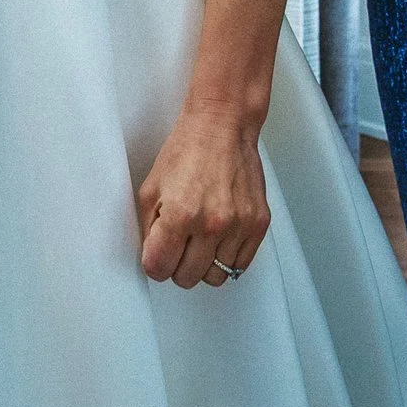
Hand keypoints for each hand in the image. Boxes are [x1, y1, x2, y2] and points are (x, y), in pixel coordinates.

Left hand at [136, 107, 269, 288]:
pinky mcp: (258, 225)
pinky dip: (226, 258)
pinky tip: (218, 239)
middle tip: (177, 246)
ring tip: (199, 241)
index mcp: (180, 214)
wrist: (222, 128)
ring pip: (215, 277)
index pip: (159, 268)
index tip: (157, 254)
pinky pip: (239, 265)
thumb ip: (149, 228)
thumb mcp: (150, 188)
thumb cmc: (185, 152)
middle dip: (177, 265)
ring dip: (203, 264)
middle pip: (186, 278)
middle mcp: (211, 224)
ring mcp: (239, 226)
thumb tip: (152, 257)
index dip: (154, 263)